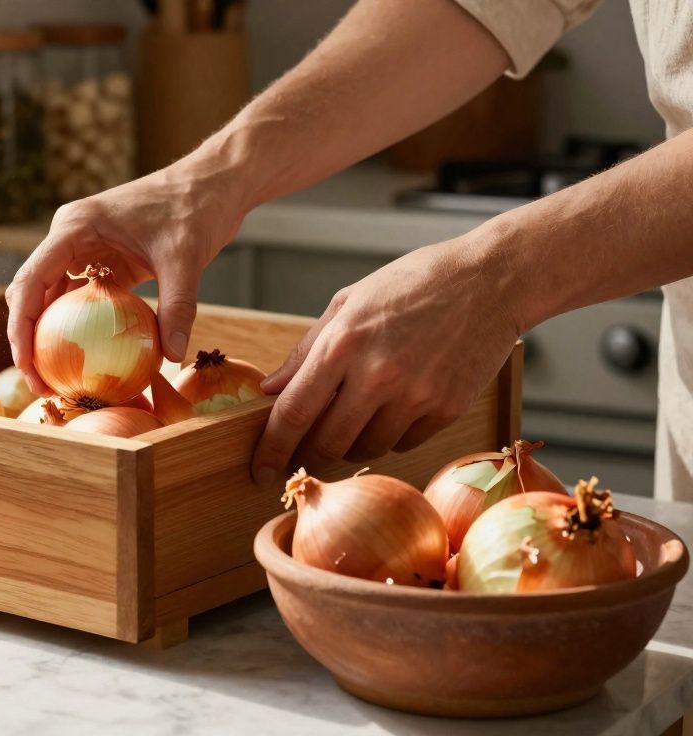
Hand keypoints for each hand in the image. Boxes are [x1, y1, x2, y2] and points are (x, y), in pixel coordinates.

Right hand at [6, 166, 242, 393]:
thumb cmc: (195, 206)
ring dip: (50, 336)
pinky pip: (81, 299)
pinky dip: (79, 327)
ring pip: (51, 298)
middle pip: (31, 292)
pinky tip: (88, 358)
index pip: (31, 280)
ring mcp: (84, 249)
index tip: (27, 364)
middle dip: (28, 339)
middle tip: (42, 383)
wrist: (212, 183)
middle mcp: (70, 237)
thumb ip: (177, 305)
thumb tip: (173, 355)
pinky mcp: (103, 261)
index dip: (20, 326)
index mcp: (75, 227)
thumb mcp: (186, 257)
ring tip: (58, 379)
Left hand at [250, 239, 521, 486]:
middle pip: (328, 442)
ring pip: (366, 448)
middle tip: (304, 451)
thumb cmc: (414, 284)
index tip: (259, 468)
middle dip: (309, 453)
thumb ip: (306, 350)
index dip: (271, 448)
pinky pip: (404, 443)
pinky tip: (392, 410)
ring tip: (354, 419)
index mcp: (344, 343)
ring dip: (351, 444)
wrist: (491, 280)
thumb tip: (271, 389)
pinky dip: (390, 436)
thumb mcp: (349, 303)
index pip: (294, 413)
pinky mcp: (447, 409)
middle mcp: (378, 375)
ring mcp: (416, 396)